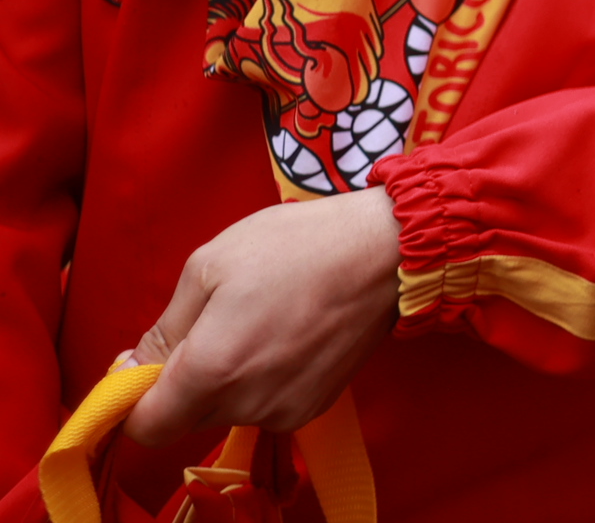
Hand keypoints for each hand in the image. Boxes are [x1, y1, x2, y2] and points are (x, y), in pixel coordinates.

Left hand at [122, 188, 401, 443]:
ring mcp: (284, 409)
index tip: (148, 363)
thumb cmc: (295, 245)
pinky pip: (265, 406)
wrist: (387, 251)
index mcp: (211, 369)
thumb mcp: (210, 265)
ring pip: (228, 412)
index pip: (146, 427)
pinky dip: (262, 381)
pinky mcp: (314, 407)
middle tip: (212, 325)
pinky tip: (286, 337)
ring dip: (227, 381)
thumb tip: (130, 370)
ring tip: (259, 323)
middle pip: (186, 418)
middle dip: (184, 382)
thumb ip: (163, 329)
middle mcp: (246, 403)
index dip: (135, 399)